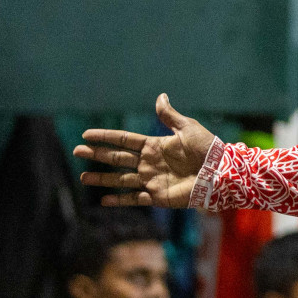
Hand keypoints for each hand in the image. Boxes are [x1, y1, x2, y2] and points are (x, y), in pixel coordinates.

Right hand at [74, 94, 216, 207]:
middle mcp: (150, 163)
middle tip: (76, 152)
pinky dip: (119, 200)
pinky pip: (135, 199)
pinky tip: (103, 201)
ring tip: (83, 178)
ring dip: (102, 179)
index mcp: (155, 146)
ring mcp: (153, 180)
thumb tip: (160, 96)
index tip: (86, 135)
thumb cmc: (208, 149)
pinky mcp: (159, 196)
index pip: (124, 140)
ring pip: (121, 179)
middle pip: (118, 159)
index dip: (106, 137)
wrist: (222, 173)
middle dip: (97, 155)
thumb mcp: (188, 128)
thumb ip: (170, 116)